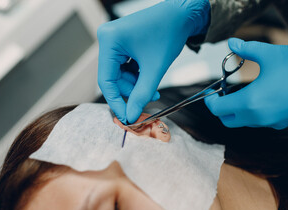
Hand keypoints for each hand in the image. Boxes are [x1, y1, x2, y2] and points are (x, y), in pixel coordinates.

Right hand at [97, 0, 209, 122]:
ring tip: (154, 90)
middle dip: (131, 92)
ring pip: (119, 74)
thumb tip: (131, 116)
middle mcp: (106, 38)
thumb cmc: (170, 33)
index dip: (116, 102)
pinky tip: (149, 78)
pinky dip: (136, 76)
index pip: (106, 80)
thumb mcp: (155, 69)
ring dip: (135, 85)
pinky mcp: (120, 43)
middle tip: (147, 101)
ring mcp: (113, 40)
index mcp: (109, 40)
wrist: (181, 13)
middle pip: (112, 78)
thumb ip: (142, 95)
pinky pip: (124, 67)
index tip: (127, 118)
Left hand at [205, 38, 287, 128]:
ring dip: (237, 109)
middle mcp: (259, 118)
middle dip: (221, 108)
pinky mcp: (285, 122)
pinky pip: (260, 120)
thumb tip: (232, 43)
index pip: (218, 109)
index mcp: (250, 103)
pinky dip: (253, 111)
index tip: (210, 92)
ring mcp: (273, 122)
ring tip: (241, 90)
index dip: (210, 100)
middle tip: (223, 92)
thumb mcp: (271, 54)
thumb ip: (247, 49)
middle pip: (228, 120)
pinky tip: (260, 94)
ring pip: (244, 122)